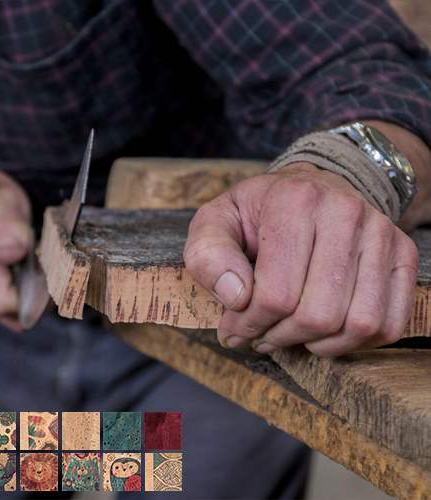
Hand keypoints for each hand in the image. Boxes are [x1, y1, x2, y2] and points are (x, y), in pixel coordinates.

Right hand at [0, 164, 31, 331]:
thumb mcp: (3, 196)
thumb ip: (9, 224)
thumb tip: (12, 252)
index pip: (5, 303)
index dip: (32, 295)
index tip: (41, 273)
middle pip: (3, 312)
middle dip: (24, 294)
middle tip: (29, 264)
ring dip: (13, 294)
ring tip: (12, 264)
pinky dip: (1, 295)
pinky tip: (1, 273)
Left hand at [184, 162, 418, 356]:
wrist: (311, 186)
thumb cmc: (259, 212)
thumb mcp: (216, 221)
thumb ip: (208, 255)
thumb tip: (236, 298)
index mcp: (294, 201)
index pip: (276, 293)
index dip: (249, 324)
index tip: (234, 329)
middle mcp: (345, 213)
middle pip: (318, 314)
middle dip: (280, 337)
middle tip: (260, 334)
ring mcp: (380, 234)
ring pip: (358, 324)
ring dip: (318, 344)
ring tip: (290, 334)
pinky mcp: (402, 254)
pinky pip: (389, 324)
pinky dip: (355, 343)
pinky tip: (325, 333)